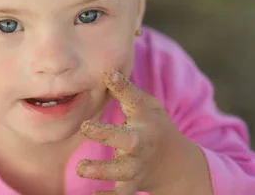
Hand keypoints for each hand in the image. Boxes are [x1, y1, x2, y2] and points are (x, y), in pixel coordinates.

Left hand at [75, 69, 211, 194]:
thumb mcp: (144, 105)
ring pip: (121, 171)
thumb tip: (105, 70)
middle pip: (127, 140)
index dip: (122, 86)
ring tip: (80, 168)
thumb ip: (125, 90)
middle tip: (85, 127)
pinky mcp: (130, 184)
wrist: (174, 163)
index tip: (108, 74)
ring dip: (101, 170)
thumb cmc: (152, 125)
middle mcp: (141, 143)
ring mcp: (136, 166)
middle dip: (105, 134)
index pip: (135, 100)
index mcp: (145, 119)